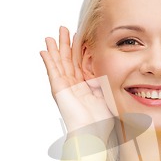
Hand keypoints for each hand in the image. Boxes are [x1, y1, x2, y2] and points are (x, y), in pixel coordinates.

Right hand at [39, 26, 115, 142]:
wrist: (91, 131)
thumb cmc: (101, 120)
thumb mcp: (107, 95)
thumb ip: (107, 82)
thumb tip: (116, 72)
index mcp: (85, 86)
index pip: (81, 63)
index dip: (79, 50)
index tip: (79, 36)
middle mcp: (73, 85)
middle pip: (68, 60)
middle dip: (65, 44)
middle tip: (63, 29)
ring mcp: (65, 86)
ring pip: (59, 63)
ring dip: (55, 49)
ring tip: (51, 36)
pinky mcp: (58, 88)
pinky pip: (52, 71)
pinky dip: (48, 60)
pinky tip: (44, 50)